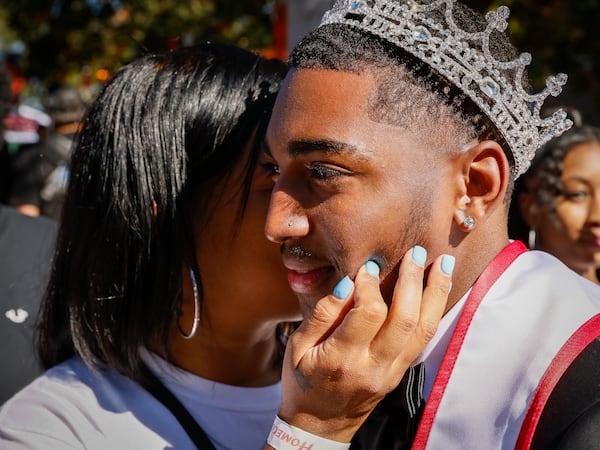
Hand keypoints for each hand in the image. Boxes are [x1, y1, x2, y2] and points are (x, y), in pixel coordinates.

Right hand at [277, 246, 452, 442]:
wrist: (321, 425)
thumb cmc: (303, 381)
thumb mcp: (298, 347)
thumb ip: (323, 314)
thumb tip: (348, 284)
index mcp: (342, 359)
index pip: (369, 314)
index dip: (371, 284)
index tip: (367, 267)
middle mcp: (374, 367)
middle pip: (405, 319)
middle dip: (413, 280)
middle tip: (415, 252)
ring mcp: (392, 373)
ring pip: (424, 330)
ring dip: (436, 293)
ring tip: (442, 263)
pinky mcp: (401, 373)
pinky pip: (425, 340)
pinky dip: (435, 311)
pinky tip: (438, 289)